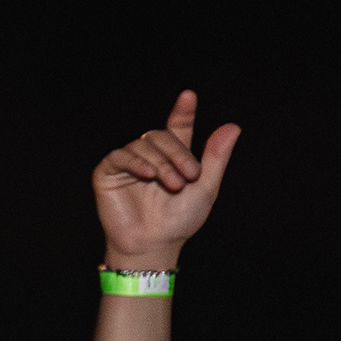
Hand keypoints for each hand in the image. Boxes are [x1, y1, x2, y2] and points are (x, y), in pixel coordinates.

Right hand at [93, 88, 240, 272]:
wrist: (154, 244)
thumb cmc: (179, 221)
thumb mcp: (205, 188)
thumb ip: (215, 157)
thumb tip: (232, 126)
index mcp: (173, 158)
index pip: (178, 128)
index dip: (182, 112)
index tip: (189, 96)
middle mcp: (150, 157)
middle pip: (161, 136)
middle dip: (177, 153)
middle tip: (187, 177)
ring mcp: (128, 164)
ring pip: (142, 145)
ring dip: (160, 162)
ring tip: (171, 184)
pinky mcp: (108, 173)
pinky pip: (119, 156)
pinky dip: (134, 161)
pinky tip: (147, 173)